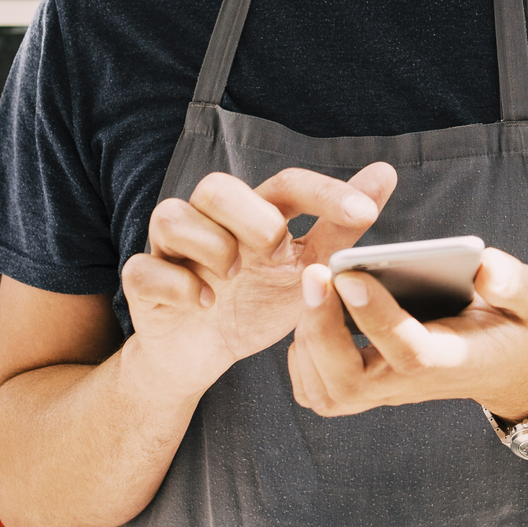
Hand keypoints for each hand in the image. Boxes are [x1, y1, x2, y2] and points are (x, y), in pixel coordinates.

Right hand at [124, 163, 396, 395]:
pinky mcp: (144, 282)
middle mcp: (209, 221)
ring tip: (233, 278)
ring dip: (208, 244)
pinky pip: (142, 269)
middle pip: (215, 186)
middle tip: (276, 251)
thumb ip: (342, 229)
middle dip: (250, 215)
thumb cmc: (258, 300)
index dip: (324, 193)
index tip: (365, 213)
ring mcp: (172, 250)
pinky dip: (176, 283)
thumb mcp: (307, 271)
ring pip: (169, 215)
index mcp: (254, 213)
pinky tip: (205, 302)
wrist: (205, 352)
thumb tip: (384, 174)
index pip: (286, 184)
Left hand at [288, 247, 527, 423]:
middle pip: (349, 380)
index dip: (375, 315)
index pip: (407, 349)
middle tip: (314, 273)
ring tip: (316, 285)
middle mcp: (409, 384)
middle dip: (323, 328)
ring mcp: (382, 394)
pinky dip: (302, 355)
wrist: (505, 369)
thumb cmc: (514, 326)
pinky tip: (314, 312)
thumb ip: (513, 283)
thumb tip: (483, 266)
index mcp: (450, 360)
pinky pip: (315, 389)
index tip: (349, 274)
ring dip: (309, 338)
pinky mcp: (363, 393)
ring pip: (325, 389)